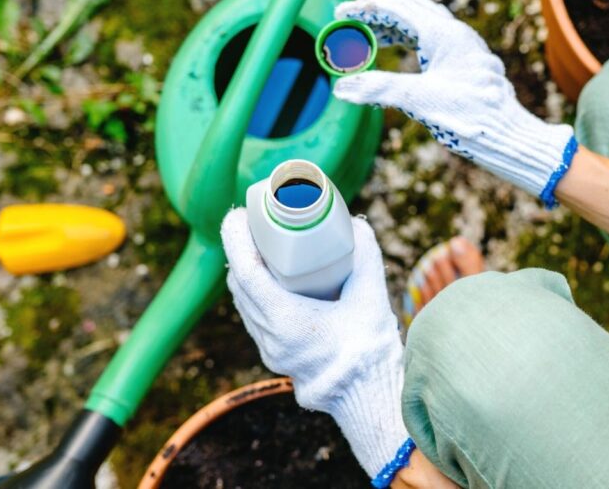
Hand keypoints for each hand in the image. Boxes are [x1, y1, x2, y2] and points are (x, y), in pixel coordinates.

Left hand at [221, 210, 410, 482]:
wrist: (367, 393)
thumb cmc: (368, 348)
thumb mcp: (371, 296)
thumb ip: (365, 257)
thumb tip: (356, 225)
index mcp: (285, 321)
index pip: (246, 272)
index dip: (236, 239)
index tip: (239, 215)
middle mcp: (269, 336)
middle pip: (239, 284)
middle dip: (240, 249)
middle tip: (255, 223)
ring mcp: (269, 348)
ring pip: (243, 301)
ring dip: (246, 271)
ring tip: (261, 246)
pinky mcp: (275, 354)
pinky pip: (254, 315)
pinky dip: (255, 291)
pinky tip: (270, 279)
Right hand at [333, 0, 576, 207]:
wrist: (510, 136)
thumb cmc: (471, 117)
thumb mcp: (419, 100)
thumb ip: (379, 89)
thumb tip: (342, 88)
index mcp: (445, 34)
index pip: (397, 8)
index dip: (365, 8)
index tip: (341, 13)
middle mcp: (457, 35)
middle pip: (411, 9)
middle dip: (378, 14)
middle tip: (352, 24)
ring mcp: (465, 49)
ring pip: (424, 25)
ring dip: (394, 29)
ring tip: (369, 41)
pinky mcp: (469, 65)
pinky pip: (435, 42)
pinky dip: (411, 43)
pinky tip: (402, 60)